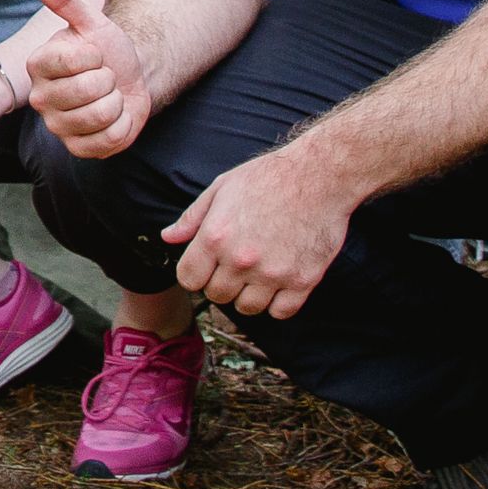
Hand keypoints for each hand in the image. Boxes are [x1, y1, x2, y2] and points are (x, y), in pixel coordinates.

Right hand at [26, 0, 150, 157]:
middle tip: (104, 76)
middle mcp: (40, 97)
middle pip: (89, 90)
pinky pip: (107, 140)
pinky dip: (121, 126)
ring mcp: (57, 125)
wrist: (126, 78)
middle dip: (109, 80)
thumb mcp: (90, 21)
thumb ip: (63, 0)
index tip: (95, 54)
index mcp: (38, 65)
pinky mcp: (77, 148)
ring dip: (117, 102)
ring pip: (100, 115)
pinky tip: (114, 116)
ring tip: (109, 95)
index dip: (95, 55)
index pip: (73, 62)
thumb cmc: (105, 48)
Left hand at [163, 144, 356, 316]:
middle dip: (220, 282)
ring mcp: (273, 274)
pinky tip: (278, 283)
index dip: (194, 273)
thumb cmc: (268, 177)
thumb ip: (192, 217)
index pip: (188, 279)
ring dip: (248, 295)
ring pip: (247, 308)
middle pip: (216, 296)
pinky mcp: (303, 281)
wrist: (319, 176)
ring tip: (256, 273)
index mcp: (215, 237)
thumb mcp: (222, 188)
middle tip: (234, 264)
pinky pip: (281, 312)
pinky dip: (277, 303)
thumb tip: (168, 237)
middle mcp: (241, 260)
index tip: (205, 265)